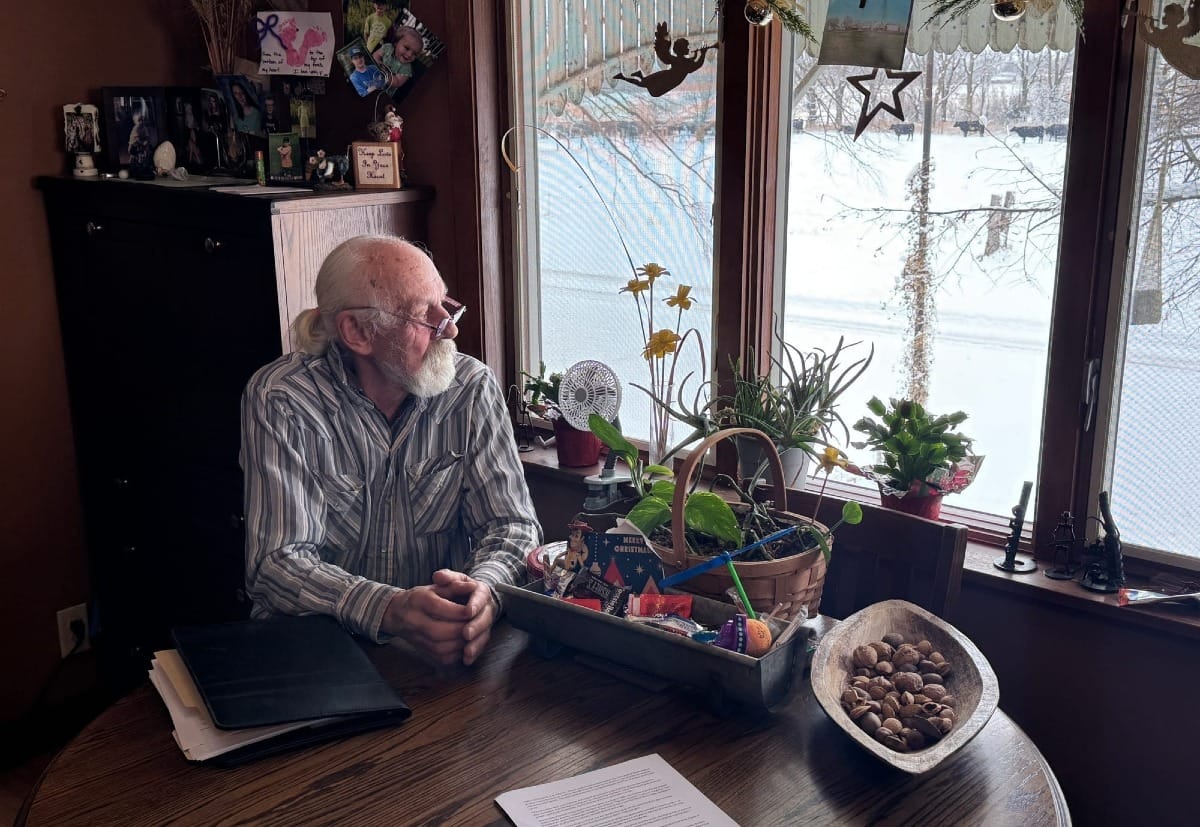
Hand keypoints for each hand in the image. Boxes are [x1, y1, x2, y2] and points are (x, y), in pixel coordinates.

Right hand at [381, 570, 496, 665]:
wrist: (398, 613)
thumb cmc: (423, 597)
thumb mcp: (437, 586)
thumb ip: (455, 586)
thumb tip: (473, 586)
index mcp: (418, 600)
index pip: (438, 607)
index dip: (458, 611)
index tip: (472, 610)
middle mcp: (414, 620)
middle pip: (438, 631)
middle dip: (460, 629)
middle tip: (475, 625)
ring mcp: (416, 638)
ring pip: (440, 647)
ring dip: (460, 643)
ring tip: (472, 635)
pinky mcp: (423, 651)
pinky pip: (441, 657)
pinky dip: (457, 653)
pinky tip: (465, 645)